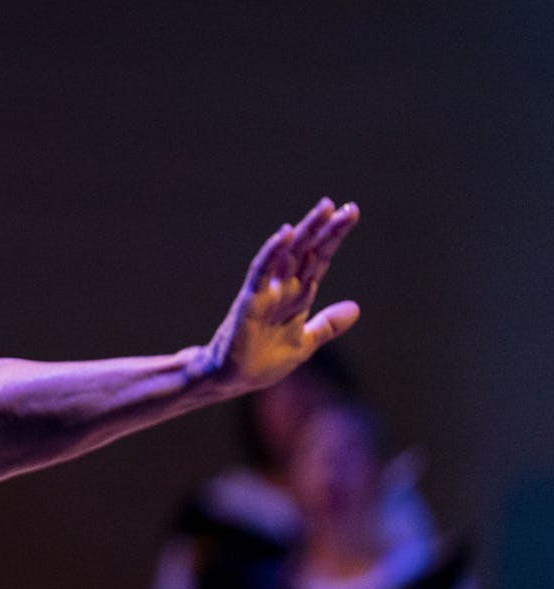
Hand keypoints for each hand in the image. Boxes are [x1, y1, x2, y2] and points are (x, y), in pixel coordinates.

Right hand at [195, 198, 360, 393]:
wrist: (233, 380)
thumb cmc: (263, 361)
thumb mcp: (305, 343)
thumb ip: (328, 324)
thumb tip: (355, 307)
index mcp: (296, 296)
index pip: (318, 260)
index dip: (333, 238)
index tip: (350, 213)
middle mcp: (282, 288)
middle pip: (307, 252)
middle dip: (325, 229)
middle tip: (346, 207)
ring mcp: (265, 292)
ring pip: (288, 255)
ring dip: (305, 232)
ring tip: (323, 209)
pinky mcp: (250, 301)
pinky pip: (261, 272)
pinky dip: (272, 252)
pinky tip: (286, 234)